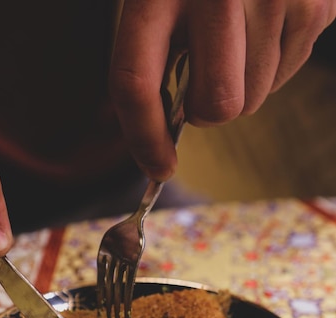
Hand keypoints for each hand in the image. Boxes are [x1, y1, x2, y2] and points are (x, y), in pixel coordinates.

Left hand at [110, 0, 335, 180]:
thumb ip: (152, 54)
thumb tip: (161, 137)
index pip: (136, 83)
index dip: (143, 138)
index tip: (157, 167)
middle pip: (217, 106)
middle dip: (207, 111)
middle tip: (204, 82)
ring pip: (255, 99)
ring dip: (241, 84)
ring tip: (237, 35)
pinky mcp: (316, 3)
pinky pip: (286, 76)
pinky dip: (270, 64)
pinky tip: (263, 23)